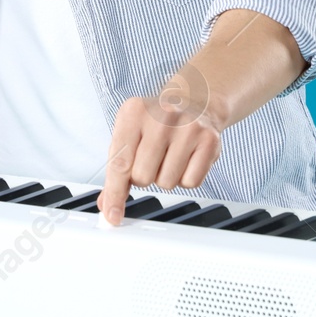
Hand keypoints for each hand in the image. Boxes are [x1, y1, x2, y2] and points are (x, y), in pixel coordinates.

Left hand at [96, 65, 224, 224]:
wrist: (193, 101)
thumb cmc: (156, 122)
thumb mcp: (129, 133)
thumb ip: (117, 168)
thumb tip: (106, 203)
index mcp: (133, 112)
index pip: (119, 163)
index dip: (114, 193)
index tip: (112, 215)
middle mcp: (161, 116)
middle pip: (142, 177)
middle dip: (144, 177)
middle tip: (151, 159)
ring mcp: (188, 127)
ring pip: (166, 183)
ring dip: (165, 177)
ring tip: (169, 156)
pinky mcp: (209, 140)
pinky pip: (191, 183)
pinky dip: (186, 178)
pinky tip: (185, 159)